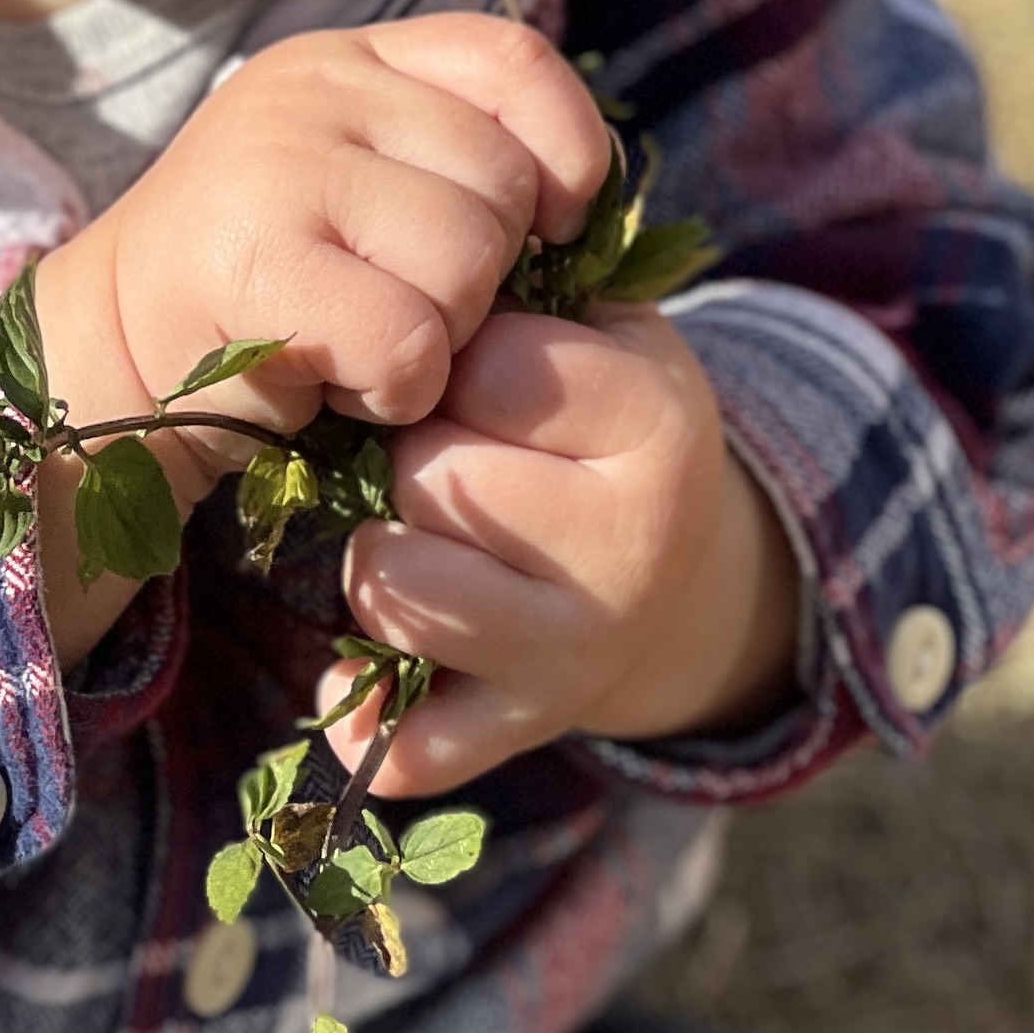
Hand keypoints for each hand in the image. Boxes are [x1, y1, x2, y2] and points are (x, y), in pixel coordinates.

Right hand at [30, 18, 612, 660]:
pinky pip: (409, 338)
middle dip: (485, 276)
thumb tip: (579, 201)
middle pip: (502, 180)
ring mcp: (276, 166)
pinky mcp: (254, 260)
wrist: (106, 363)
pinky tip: (340, 382)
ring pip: (466, 261)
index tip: (548, 227)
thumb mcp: (354, 187)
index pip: (513, 61)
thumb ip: (446, 159)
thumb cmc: (257, 294)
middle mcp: (310, 91)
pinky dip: (397, 388)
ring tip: (366, 343)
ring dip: (441, 338)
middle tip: (403, 310)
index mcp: (345, 60)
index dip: (566, 149)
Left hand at [326, 308, 800, 787]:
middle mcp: (630, 550)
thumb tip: (410, 284)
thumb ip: (517, 292)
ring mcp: (578, 651)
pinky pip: (420, 748)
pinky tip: (356, 687)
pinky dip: (375, 735)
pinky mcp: (528, 724)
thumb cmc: (601, 415)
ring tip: (431, 540)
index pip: (483, 368)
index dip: (452, 364)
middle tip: (461, 462)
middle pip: (429, 478)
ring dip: (382, 556)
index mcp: (658, 426)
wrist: (677, 553)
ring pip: (394, 586)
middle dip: (413, 457)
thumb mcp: (599, 328)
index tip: (482, 379)